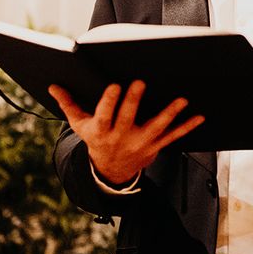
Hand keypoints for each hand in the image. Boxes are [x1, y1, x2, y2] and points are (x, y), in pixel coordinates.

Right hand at [48, 81, 204, 184]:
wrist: (110, 171)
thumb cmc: (96, 139)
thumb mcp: (79, 125)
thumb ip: (68, 104)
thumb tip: (54, 85)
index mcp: (101, 130)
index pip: (104, 115)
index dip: (108, 102)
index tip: (113, 86)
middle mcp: (121, 137)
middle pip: (128, 118)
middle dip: (134, 101)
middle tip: (140, 82)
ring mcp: (140, 143)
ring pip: (156, 127)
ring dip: (169, 114)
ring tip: (181, 100)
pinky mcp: (155, 146)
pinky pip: (173, 136)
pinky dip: (187, 127)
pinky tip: (199, 117)